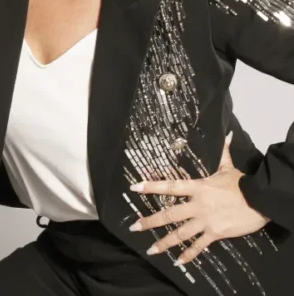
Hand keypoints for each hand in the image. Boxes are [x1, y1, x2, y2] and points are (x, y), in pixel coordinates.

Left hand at [128, 132, 269, 265]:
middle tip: (134, 227)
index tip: (134, 188)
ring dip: (164, 243)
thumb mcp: (228, 167)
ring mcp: (205, 220)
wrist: (260, 201)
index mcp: (197, 187)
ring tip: (151, 250)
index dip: (151, 186)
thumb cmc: (242, 183)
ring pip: (180, 233)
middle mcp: (197, 205)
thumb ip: (222, 152)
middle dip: (150, 221)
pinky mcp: (215, 233)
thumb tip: (225, 134)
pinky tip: (179, 261)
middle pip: (168, 214)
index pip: (169, 186)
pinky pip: (199, 246)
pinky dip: (189, 254)